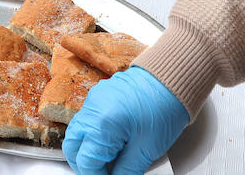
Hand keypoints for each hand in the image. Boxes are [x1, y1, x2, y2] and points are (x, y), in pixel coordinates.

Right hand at [63, 67, 188, 174]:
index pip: (86, 162)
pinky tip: (111, 141)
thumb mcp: (145, 150)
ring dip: (86, 148)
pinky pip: (86, 119)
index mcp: (102, 125)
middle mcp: (92, 110)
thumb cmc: (164, 109)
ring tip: (107, 159)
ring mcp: (93, 100)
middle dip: (84, 164)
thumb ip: (124, 171)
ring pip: (76, 132)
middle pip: (72, 146)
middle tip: (102, 173)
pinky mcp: (99, 95)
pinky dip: (92, 133)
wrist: (172, 79)